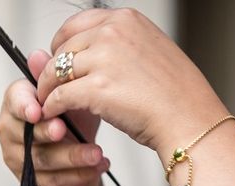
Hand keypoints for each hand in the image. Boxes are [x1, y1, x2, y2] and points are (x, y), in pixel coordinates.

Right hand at [0, 50, 108, 185]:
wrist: (78, 163)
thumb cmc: (74, 124)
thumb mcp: (72, 97)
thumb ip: (58, 80)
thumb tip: (38, 55)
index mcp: (16, 105)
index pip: (14, 100)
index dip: (24, 106)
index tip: (37, 110)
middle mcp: (12, 132)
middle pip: (26, 133)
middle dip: (46, 132)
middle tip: (65, 129)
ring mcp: (20, 159)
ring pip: (42, 159)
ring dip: (71, 156)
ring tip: (97, 153)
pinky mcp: (34, 184)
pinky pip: (54, 181)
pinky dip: (80, 174)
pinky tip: (99, 166)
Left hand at [37, 8, 227, 158]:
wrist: (188, 117)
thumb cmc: (173, 92)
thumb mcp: (146, 51)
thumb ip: (114, 46)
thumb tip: (80, 50)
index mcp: (126, 19)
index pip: (75, 25)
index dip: (61, 46)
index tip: (57, 61)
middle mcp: (113, 32)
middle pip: (62, 49)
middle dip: (50, 71)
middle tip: (48, 88)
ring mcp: (104, 59)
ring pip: (55, 72)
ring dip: (46, 90)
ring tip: (46, 103)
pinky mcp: (96, 88)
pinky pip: (59, 96)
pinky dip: (51, 107)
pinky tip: (52, 115)